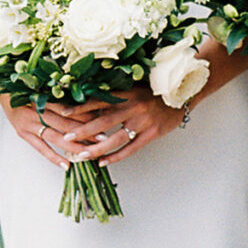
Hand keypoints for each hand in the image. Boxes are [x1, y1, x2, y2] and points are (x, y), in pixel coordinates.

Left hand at [38, 91, 181, 162]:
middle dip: (82, 131)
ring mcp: (143, 122)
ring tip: (81, 155)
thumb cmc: (157, 88)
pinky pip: (131, 148)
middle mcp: (133, 107)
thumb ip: (118, 92)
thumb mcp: (137, 85)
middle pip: (103, 121)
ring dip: (96, 148)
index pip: (99, 100)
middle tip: (65, 139)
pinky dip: (116, 156)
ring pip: (115, 139)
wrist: (185, 93)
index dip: (80, 107)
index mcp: (127, 92)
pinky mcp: (152, 134)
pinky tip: (103, 162)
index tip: (63, 111)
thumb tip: (93, 98)